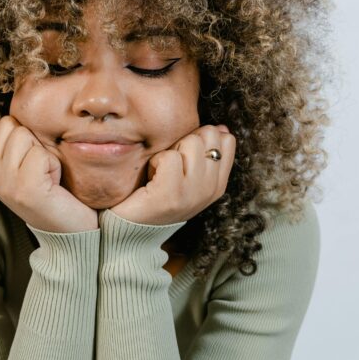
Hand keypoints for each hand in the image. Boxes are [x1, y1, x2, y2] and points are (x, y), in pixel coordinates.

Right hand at [0, 115, 98, 232]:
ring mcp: (5, 183)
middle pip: (12, 125)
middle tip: (42, 170)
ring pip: (24, 135)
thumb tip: (18, 107)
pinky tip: (54, 184)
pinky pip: (40, 154)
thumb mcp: (27, 166)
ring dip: (44, 153)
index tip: (33, 162)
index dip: (25, 135)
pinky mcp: (25, 189)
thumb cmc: (56, 193)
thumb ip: (16, 142)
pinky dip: (54, 165)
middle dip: (34, 142)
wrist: (71, 233)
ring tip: (48, 176)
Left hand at [105, 124, 235, 225]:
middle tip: (171, 165)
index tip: (185, 157)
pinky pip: (170, 156)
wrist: (131, 231)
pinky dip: (156, 161)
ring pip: (191, 142)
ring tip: (161, 173)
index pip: (227, 141)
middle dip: (185, 142)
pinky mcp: (171, 195)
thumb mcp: (188, 175)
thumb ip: (205, 153)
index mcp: (218, 185)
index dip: (202, 138)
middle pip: (209, 135)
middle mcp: (210, 190)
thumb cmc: (156, 196)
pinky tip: (151, 178)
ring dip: (170, 151)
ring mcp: (193, 193)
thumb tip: (222, 128)